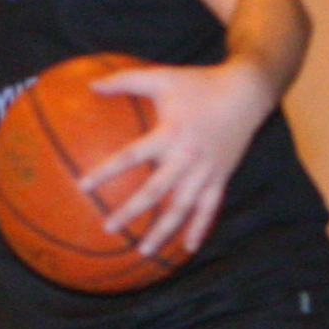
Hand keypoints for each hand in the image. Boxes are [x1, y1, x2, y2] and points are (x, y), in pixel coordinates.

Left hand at [80, 58, 279, 256]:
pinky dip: (199, 229)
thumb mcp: (161, 76)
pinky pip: (209, 209)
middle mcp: (187, 157)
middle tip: (108, 228)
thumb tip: (90, 84)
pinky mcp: (220, 178)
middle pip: (155, 191)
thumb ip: (124, 80)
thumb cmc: (199, 83)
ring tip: (143, 251)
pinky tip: (187, 249)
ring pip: (182, 208)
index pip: (131, 156)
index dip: (107, 171)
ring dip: (163, 231)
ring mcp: (205, 172)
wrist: (246, 93)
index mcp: (170, 133)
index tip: (83, 186)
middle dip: (131, 211)